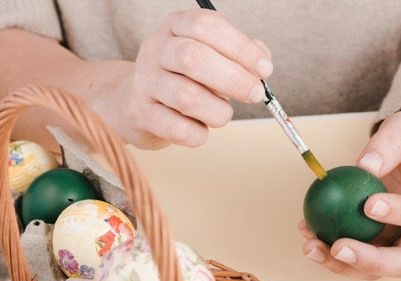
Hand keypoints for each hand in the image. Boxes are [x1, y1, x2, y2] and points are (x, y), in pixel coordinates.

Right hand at [92, 9, 271, 148]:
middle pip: (192, 58)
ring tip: (223, 114)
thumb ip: (239, 55)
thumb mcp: (211, 56)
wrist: (136, 104)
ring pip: (186, 97)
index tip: (265, 69)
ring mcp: (145, 83)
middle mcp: (155, 50)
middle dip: (234, 79)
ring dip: (218, 111)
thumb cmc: (185, 79)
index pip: (205, 26)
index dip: (240, 47)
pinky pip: (178, 129)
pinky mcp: (141, 115)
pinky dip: (200, 134)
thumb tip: (262, 64)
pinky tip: (202, 129)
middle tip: (255, 94)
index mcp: (176, 27)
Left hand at [299, 100, 400, 279]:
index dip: (400, 214)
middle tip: (338, 248)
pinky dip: (330, 251)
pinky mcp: (380, 244)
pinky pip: (356, 256)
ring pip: (376, 269)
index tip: (368, 204)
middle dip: (370, 261)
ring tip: (311, 245)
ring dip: (342, 264)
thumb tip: (365, 165)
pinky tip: (307, 231)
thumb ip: (389, 144)